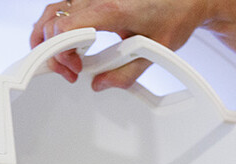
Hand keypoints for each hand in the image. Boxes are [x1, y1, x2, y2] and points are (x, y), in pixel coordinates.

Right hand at [30, 0, 212, 89]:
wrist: (187, 0)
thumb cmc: (174, 16)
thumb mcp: (155, 52)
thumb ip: (126, 73)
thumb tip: (101, 83)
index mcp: (111, 8)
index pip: (66, 28)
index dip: (61, 53)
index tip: (75, 69)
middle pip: (54, 22)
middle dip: (54, 52)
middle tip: (71, 71)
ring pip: (52, 13)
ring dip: (49, 38)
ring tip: (63, 60)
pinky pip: (62, 8)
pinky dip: (55, 27)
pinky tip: (63, 44)